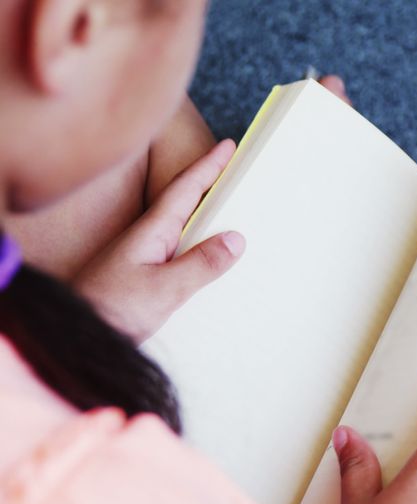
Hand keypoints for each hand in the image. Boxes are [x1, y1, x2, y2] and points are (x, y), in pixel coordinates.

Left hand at [73, 140, 244, 342]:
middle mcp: (148, 240)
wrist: (74, 338)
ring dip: (207, 216)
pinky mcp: (143, 278)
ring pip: (183, 228)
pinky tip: (208, 256)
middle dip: (210, 184)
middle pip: (185, 203)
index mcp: (152, 232)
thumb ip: (200, 265)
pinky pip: (180, 252)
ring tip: (231, 209)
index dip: (209, 167)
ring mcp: (144, 258)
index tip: (229, 145)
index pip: (186, 190)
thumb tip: (236, 239)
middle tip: (235, 170)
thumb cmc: (110, 311)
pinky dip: (199, 245)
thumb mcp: (163, 290)